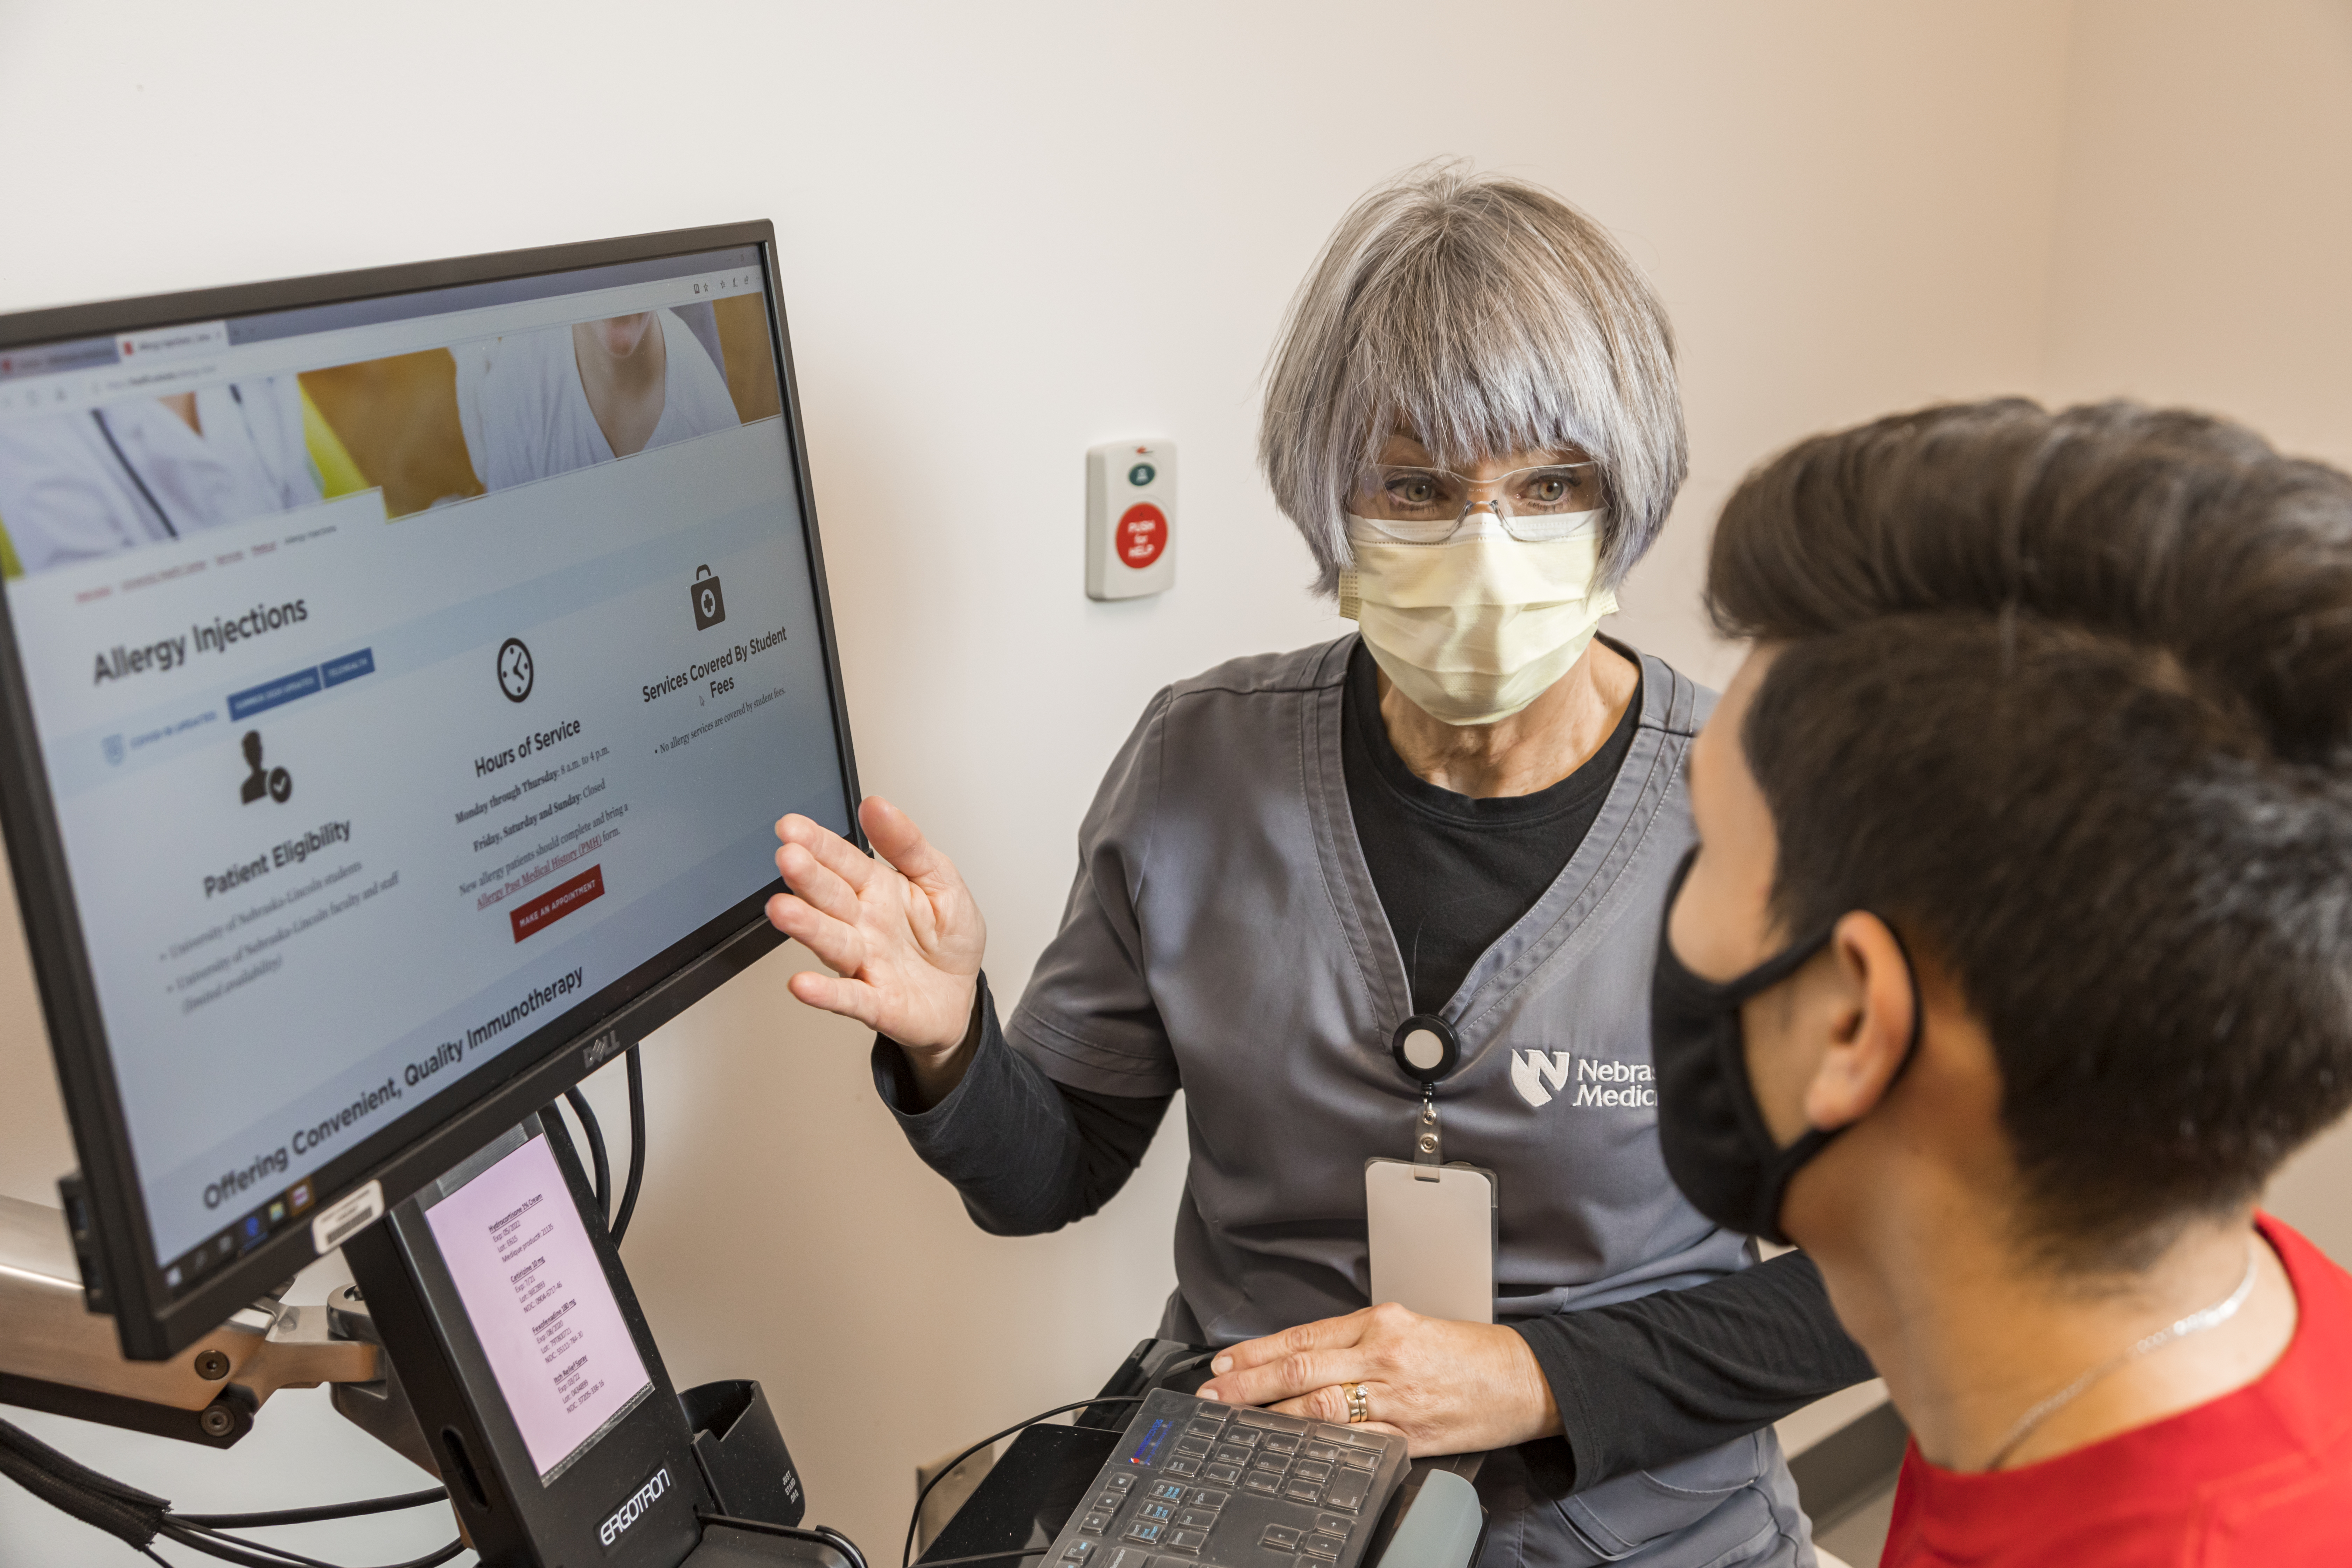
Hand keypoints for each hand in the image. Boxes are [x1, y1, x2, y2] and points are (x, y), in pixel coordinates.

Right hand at [765, 797, 985, 1058]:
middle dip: (808, 877)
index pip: (842, 860)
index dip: (818, 842)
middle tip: (788, 858)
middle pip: (830, 896)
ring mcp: (864, 962)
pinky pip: (847, 997)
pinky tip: (802, 984)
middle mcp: (862, 923)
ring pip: (831, 942)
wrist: (960, 994)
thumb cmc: (948, 938)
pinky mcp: (874, 1001)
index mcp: (876, 888)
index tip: (793, 826)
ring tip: (783, 910)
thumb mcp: (941, 880)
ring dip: (806, 927)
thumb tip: (878, 805)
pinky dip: (825, 993)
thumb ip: (908, 844)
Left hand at [1195, 1303, 1558, 1457]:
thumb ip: (1358, 1342)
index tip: (1225, 1363)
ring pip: (1319, 1407)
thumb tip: (1303, 1359)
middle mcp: (1383, 1355)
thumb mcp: (1408, 1327)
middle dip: (1249, 1384)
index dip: (1258, 1352)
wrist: (1522, 1378)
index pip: (1304, 1337)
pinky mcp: (1409, 1434)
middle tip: (1214, 1393)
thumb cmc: (1466, 1352)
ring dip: (1273, 1414)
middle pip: (1301, 1370)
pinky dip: (1319, 1444)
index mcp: (1380, 1323)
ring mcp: (1395, 1398)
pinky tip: (1293, 1446)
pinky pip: (1354, 1442)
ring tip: (1239, 1419)